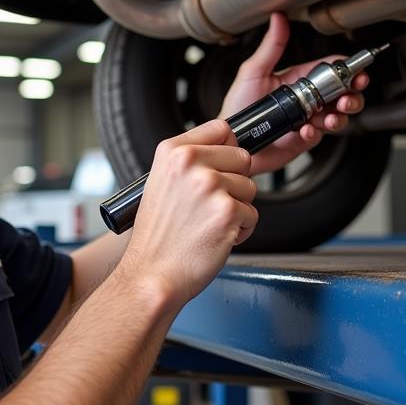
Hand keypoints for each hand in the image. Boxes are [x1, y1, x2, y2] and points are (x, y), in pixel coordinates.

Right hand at [119, 118, 256, 308]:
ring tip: (209, 222)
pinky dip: (241, 229)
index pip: (221, 129)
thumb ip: (191, 160)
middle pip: (242, 158)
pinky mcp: (228, 211)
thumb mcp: (161, 182)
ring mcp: (210, 186)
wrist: (153, 275)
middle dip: (234, 182)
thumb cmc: (159, 236)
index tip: (218, 167)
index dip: (226, 150)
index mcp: (172, 151)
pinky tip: (216, 236)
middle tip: (209, 205)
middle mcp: (190, 163)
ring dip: (238, 208)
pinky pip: (252, 214)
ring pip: (250, 187)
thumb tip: (228, 145)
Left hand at [218, 12, 368, 175]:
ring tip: (331, 116)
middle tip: (348, 97)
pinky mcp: (303, 140)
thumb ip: (271, 46)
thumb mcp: (254, 71)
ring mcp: (308, 120)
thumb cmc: (239, 105)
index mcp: (298, 80)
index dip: (347, 70)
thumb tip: (278, 18)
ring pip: (338, 116)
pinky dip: (315, 133)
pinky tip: (306, 130)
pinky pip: (318, 136)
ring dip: (340, 116)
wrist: (231, 138)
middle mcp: (307, 100)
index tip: (356, 71)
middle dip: (352, 95)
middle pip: (343, 95)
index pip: (330, 71)